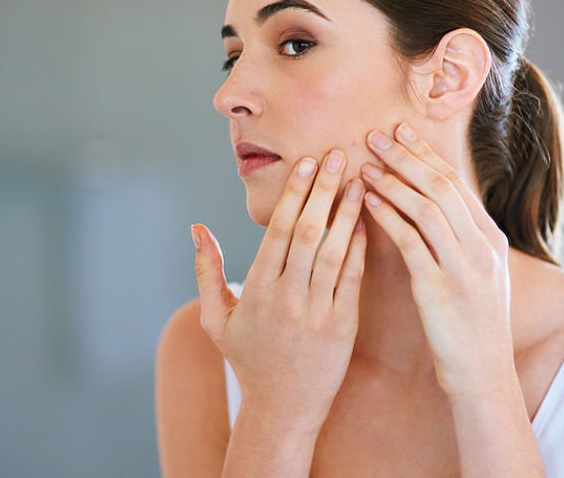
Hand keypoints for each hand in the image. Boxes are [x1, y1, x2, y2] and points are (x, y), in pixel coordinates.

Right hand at [193, 150, 366, 430]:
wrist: (282, 408)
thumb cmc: (247, 358)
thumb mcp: (214, 317)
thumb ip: (207, 270)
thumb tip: (197, 228)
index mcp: (257, 290)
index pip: (279, 230)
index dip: (295, 193)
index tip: (308, 162)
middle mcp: (287, 297)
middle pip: (309, 232)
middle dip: (324, 189)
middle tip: (338, 155)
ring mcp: (317, 312)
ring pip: (335, 251)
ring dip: (348, 212)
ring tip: (360, 179)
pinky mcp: (343, 326)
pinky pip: (353, 279)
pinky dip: (360, 248)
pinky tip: (367, 221)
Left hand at [360, 123, 513, 398]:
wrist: (484, 374)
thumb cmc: (473, 326)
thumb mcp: (480, 275)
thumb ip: (462, 240)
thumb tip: (437, 208)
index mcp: (490, 239)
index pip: (455, 183)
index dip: (425, 154)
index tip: (401, 131)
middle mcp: (480, 245)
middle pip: (441, 186)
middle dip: (407, 156)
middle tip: (376, 133)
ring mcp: (462, 266)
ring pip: (427, 208)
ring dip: (393, 181)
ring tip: (365, 163)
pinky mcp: (440, 287)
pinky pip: (411, 241)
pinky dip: (389, 216)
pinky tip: (368, 202)